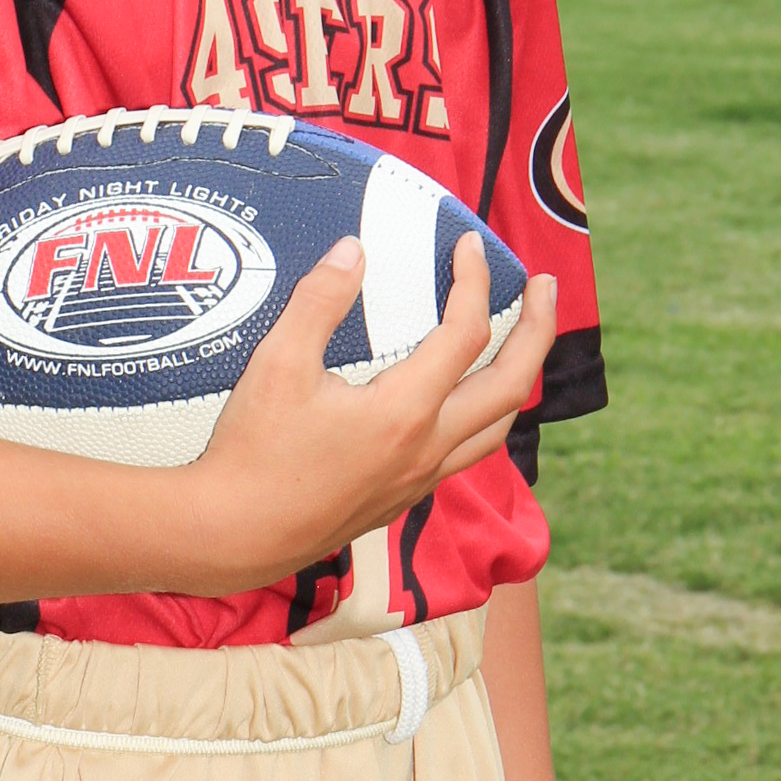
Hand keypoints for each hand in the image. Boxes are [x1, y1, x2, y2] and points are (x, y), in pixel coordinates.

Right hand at [182, 239, 556, 594]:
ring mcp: (419, 479)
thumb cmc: (253, 451)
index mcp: (404, 411)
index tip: (467, 245)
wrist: (235, 534)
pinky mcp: (402, 498)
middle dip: (537, 330)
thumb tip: (353, 250)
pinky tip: (462, 400)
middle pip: (510, 385)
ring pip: (497, 427)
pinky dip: (484, 416)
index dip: (473, 281)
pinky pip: (467, 453)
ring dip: (518, 378)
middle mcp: (426, 448)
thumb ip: (320, 301)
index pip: (465, 333)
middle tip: (545, 286)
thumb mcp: (277, 364)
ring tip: (520, 342)